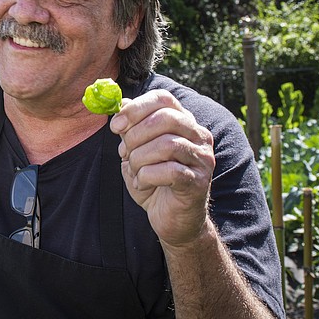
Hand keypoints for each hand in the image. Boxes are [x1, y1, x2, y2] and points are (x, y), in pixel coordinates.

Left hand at [110, 90, 215, 248]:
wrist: (172, 219)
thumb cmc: (154, 181)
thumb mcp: (136, 151)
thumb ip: (131, 129)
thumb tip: (121, 105)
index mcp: (184, 122)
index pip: (163, 98)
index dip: (135, 108)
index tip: (116, 126)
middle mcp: (199, 136)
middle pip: (165, 118)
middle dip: (135, 135)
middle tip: (124, 152)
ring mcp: (202, 159)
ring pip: (167, 145)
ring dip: (139, 158)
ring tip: (134, 171)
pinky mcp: (198, 182)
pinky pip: (170, 171)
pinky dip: (146, 177)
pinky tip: (142, 184)